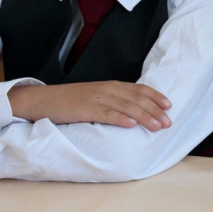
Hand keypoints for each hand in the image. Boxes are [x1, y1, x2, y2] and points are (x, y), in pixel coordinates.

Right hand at [7, 81, 171, 130]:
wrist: (44, 100)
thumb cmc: (71, 100)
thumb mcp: (97, 96)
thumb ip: (114, 100)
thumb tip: (135, 111)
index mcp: (111, 85)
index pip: (139, 89)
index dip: (155, 97)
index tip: (169, 106)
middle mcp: (107, 89)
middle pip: (137, 99)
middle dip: (155, 111)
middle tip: (168, 122)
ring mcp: (96, 99)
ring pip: (126, 107)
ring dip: (144, 117)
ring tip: (157, 126)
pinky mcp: (85, 110)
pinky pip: (106, 114)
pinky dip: (120, 119)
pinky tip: (131, 125)